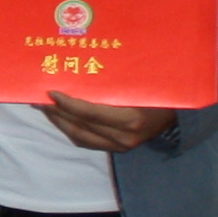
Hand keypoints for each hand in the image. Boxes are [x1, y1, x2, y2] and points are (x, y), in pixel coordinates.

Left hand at [46, 91, 175, 154]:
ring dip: (58, 121)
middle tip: (38, 97)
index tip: (50, 92)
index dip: (66, 103)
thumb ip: (111, 81)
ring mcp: (121, 146)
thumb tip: (76, 66)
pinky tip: (59, 117)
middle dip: (56, 111)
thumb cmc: (158, 91)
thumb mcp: (139, 82)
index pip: (89, 113)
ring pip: (79, 136)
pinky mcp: (118, 150)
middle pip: (79, 125)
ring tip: (44, 107)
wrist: (179, 114)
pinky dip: (69, 129)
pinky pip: (86, 141)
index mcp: (131, 119)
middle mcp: (125, 137)